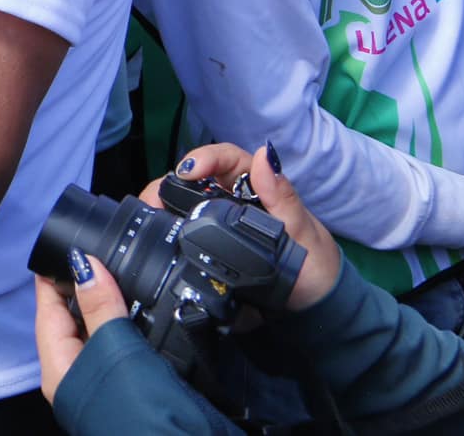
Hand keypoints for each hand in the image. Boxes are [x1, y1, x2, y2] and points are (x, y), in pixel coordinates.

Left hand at [32, 255, 122, 406]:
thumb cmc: (135, 411)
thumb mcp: (116, 351)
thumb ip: (101, 307)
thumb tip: (85, 262)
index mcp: (58, 366)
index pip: (47, 305)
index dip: (54, 271)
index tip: (65, 243)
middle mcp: (71, 374)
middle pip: (69, 317)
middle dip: (83, 284)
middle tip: (100, 253)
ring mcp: (95, 381)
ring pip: (92, 331)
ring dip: (105, 305)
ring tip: (119, 275)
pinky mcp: (120, 386)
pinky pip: (111, 347)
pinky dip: (121, 327)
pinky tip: (136, 316)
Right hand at [155, 143, 343, 311]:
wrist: (311, 308)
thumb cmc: (314, 266)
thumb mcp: (303, 232)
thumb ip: (283, 196)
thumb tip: (265, 154)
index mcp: (257, 187)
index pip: (227, 159)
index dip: (205, 158)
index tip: (189, 170)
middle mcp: (234, 201)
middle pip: (196, 180)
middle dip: (171, 183)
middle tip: (154, 200)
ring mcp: (219, 225)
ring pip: (184, 205)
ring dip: (163, 205)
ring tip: (149, 217)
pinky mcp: (209, 250)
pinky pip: (184, 234)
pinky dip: (166, 232)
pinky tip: (156, 238)